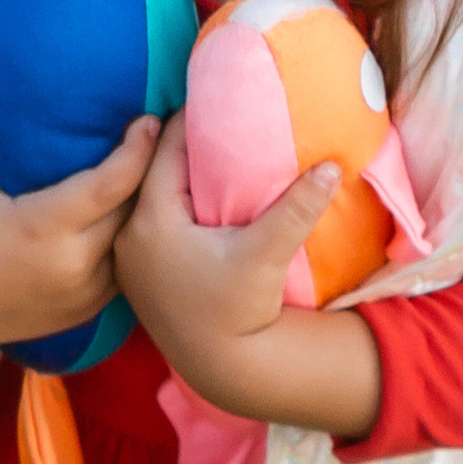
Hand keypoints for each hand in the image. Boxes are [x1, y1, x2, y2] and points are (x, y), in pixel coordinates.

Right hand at [0, 107, 159, 356]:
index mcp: (45, 227)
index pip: (110, 185)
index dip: (136, 151)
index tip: (149, 120)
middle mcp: (75, 262)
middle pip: (131, 209)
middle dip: (148, 171)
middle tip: (159, 134)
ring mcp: (86, 291)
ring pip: (133, 241)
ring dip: (142, 207)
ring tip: (154, 169)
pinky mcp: (90, 309)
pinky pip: (125, 266)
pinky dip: (130, 239)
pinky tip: (135, 213)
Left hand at [116, 118, 381, 434]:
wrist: (221, 367)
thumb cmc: (239, 311)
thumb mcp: (267, 256)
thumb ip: (296, 208)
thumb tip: (333, 165)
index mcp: (153, 221)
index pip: (164, 151)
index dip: (188, 120)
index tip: (210, 96)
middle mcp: (129, 235)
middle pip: (151, 170)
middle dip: (178, 143)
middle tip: (209, 115)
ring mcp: (128, 257)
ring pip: (147, 195)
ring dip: (171, 173)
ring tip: (204, 148)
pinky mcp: (137, 273)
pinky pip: (147, 219)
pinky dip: (166, 202)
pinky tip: (192, 195)